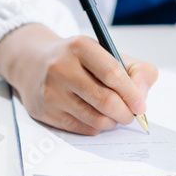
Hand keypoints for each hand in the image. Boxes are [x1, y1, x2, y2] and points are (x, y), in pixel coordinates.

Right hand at [0, 23, 157, 134]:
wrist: (33, 63)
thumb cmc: (77, 60)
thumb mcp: (106, 52)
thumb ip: (135, 70)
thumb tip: (141, 98)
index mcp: (80, 47)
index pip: (112, 73)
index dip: (132, 93)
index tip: (141, 105)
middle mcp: (61, 68)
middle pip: (105, 101)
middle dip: (125, 113)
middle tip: (130, 115)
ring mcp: (51, 91)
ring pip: (95, 120)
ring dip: (112, 122)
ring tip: (113, 115)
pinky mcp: (45, 112)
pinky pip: (82, 128)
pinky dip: (96, 127)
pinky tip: (94, 116)